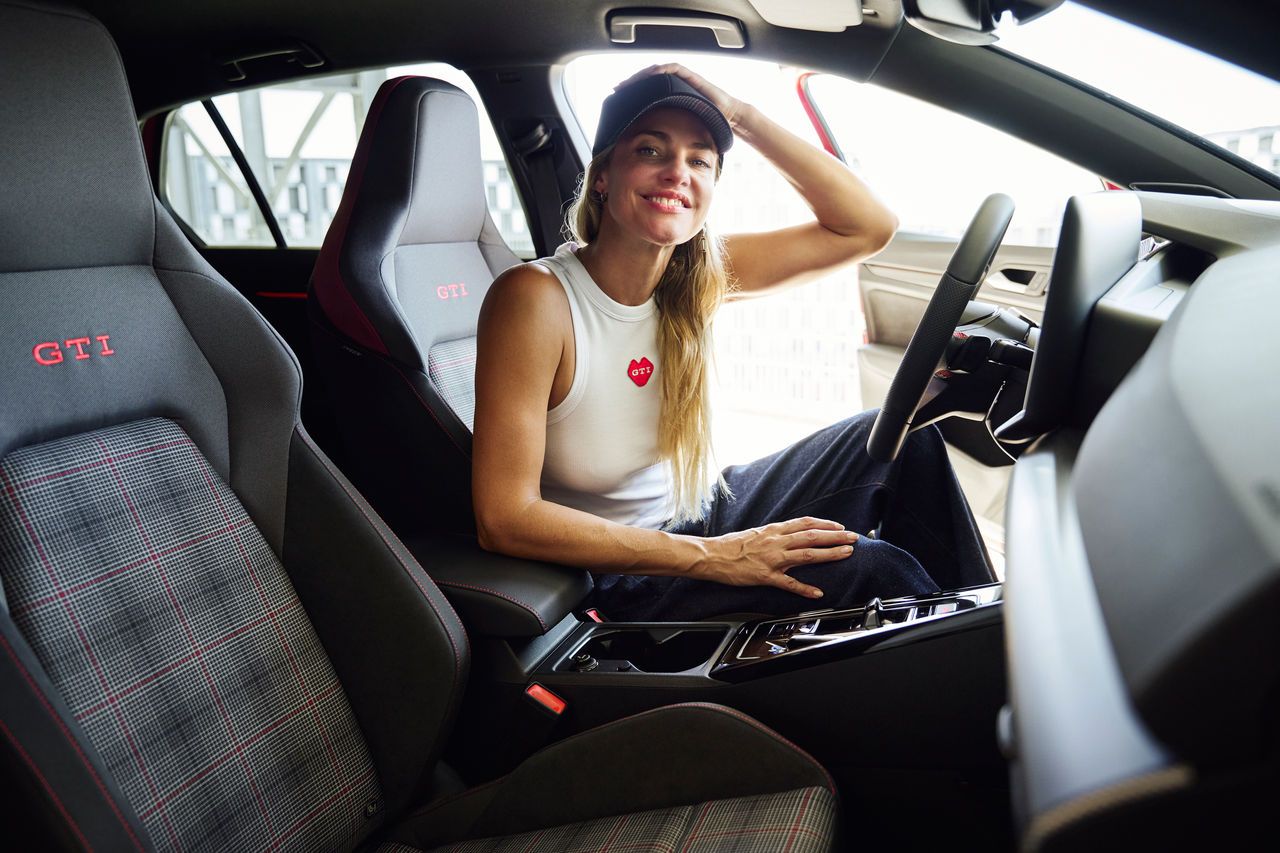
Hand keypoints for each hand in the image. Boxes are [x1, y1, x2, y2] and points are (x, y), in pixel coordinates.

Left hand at [615, 62, 746, 126]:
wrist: (727, 116)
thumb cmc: (706, 124)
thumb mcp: (680, 129)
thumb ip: (666, 132)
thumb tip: (650, 149)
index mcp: (668, 96)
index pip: (645, 90)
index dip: (630, 93)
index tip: (617, 98)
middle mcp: (673, 85)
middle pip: (647, 79)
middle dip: (631, 83)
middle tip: (616, 89)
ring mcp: (682, 79)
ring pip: (656, 71)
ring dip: (641, 75)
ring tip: (628, 82)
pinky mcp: (690, 76)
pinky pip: (672, 69)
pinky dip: (660, 70)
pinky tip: (649, 75)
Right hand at [697, 517, 858, 598]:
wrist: (712, 555)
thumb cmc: (731, 545)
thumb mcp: (757, 533)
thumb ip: (775, 534)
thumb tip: (790, 533)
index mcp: (774, 530)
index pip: (806, 523)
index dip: (825, 524)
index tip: (840, 527)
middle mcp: (777, 541)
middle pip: (812, 536)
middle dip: (835, 536)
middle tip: (853, 538)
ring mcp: (773, 559)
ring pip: (807, 554)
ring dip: (829, 554)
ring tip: (845, 554)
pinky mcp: (766, 576)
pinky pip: (788, 583)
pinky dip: (804, 588)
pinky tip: (817, 593)